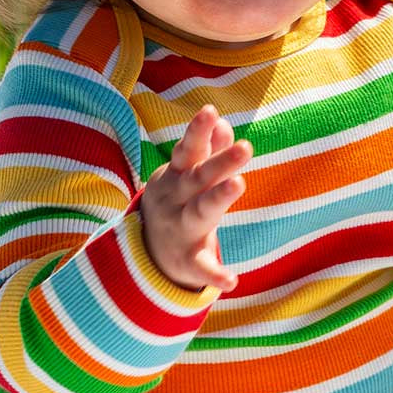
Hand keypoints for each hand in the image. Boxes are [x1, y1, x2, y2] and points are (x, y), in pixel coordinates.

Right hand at [140, 104, 251, 291]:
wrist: (146, 250)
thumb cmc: (177, 201)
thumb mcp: (185, 174)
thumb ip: (205, 148)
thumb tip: (221, 121)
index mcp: (177, 176)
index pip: (188, 150)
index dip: (198, 131)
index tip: (210, 111)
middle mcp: (177, 200)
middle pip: (199, 178)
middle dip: (220, 162)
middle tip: (246, 147)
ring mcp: (181, 229)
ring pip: (200, 213)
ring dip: (218, 199)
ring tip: (239, 184)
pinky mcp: (189, 260)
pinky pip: (202, 267)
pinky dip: (215, 274)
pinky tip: (231, 280)